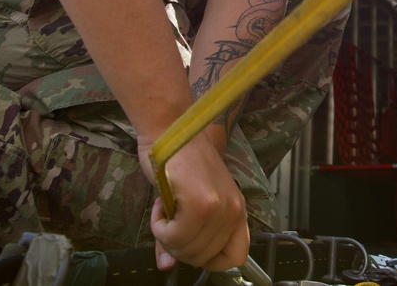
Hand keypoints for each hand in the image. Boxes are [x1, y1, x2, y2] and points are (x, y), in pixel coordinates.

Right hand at [147, 133, 249, 272]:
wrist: (169, 128)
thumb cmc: (178, 162)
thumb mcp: (187, 202)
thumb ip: (181, 237)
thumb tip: (166, 267)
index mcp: (237, 209)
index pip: (236, 257)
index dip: (209, 260)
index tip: (189, 245)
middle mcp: (234, 210)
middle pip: (204, 259)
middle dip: (178, 247)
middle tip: (168, 221)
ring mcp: (219, 208)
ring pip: (187, 250)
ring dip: (165, 235)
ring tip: (163, 209)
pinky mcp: (201, 204)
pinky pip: (174, 238)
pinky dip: (159, 228)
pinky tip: (159, 205)